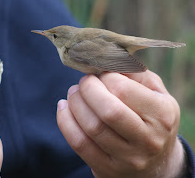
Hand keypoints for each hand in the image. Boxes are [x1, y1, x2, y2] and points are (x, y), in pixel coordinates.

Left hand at [57, 70, 184, 177]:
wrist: (154, 164)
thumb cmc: (151, 119)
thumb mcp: (155, 93)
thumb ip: (135, 73)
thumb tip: (106, 59)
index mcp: (162, 115)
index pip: (124, 89)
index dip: (105, 76)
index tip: (100, 74)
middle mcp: (147, 140)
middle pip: (107, 111)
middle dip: (87, 89)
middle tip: (83, 82)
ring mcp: (127, 158)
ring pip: (91, 127)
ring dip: (74, 103)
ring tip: (73, 93)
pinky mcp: (107, 168)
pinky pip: (79, 143)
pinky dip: (65, 121)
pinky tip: (64, 107)